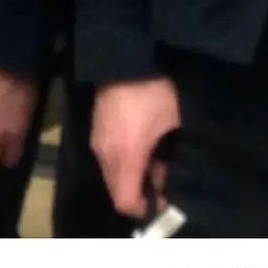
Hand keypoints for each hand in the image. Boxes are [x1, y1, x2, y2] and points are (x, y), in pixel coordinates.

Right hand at [91, 78, 179, 219]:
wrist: (124, 59)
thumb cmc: (154, 90)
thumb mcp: (173, 122)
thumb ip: (171, 155)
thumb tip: (167, 178)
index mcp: (127, 155)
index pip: (125, 201)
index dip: (143, 209)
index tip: (161, 202)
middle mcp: (106, 155)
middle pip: (117, 192)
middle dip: (137, 194)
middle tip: (160, 182)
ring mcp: (97, 143)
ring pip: (111, 177)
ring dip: (130, 178)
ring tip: (153, 161)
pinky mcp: (95, 133)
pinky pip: (107, 161)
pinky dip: (122, 164)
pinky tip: (139, 147)